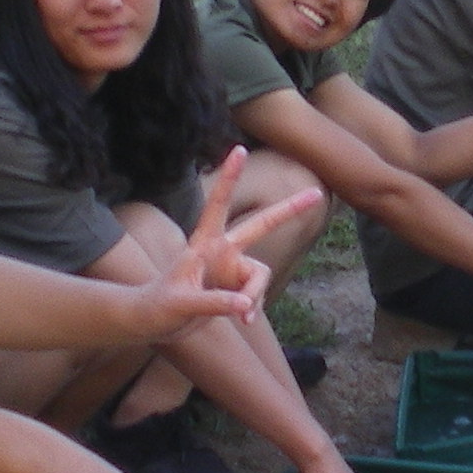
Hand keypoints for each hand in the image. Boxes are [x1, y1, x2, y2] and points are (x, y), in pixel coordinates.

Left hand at [147, 149, 321, 329]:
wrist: (155, 323)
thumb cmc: (160, 307)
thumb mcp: (183, 304)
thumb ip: (216, 304)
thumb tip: (248, 307)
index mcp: (204, 243)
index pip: (218, 204)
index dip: (231, 177)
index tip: (240, 149)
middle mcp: (223, 250)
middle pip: (261, 226)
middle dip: (289, 210)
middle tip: (317, 193)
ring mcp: (231, 268)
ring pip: (260, 277)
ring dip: (256, 297)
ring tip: (244, 319)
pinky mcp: (236, 287)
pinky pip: (256, 296)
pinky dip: (253, 310)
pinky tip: (243, 322)